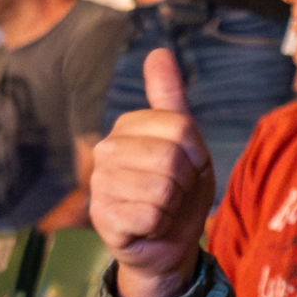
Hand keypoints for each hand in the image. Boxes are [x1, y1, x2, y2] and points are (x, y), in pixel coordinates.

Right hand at [89, 45, 213, 296]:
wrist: (167, 245)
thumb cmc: (179, 191)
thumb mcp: (186, 143)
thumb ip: (170, 99)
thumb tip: (158, 51)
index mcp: (128, 125)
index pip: (181, 127)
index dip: (196, 154)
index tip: (189, 169)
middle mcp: (107, 149)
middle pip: (172, 157)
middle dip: (185, 183)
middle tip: (175, 194)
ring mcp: (100, 183)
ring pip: (161, 189)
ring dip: (173, 207)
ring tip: (162, 210)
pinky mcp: (101, 216)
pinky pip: (149, 216)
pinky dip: (160, 227)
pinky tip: (149, 227)